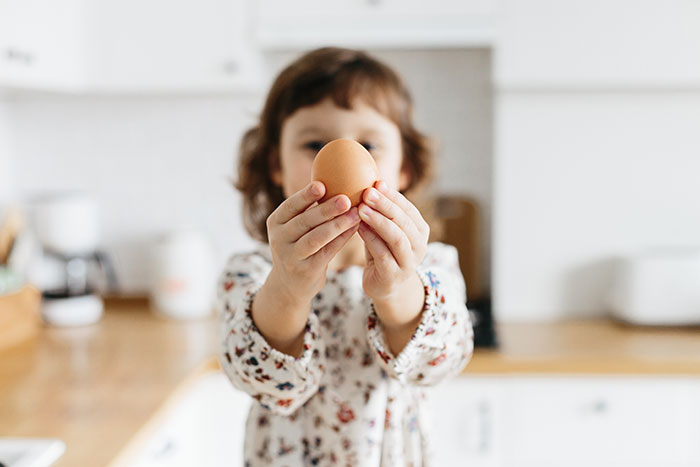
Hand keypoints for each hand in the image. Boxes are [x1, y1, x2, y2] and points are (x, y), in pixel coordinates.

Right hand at [266, 181, 359, 305]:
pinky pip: (327, 252)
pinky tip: (356, 228)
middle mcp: (279, 239)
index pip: (289, 206)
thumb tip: (334, 177)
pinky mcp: (306, 270)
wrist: (289, 284)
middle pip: (304, 221)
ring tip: (356, 213)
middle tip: (346, 198)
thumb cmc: (298, 246)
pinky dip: (342, 239)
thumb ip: (307, 209)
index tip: (321, 185)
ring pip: (316, 238)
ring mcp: (291, 256)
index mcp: (276, 222)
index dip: (304, 195)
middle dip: (326, 209)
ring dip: (338, 225)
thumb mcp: (293, 228)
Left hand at [357, 180, 429, 326]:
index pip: (409, 209)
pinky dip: (370, 238)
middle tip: (367, 192)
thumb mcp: (385, 230)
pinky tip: (358, 227)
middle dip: (385, 205)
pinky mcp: (394, 275)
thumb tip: (368, 181)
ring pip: (396, 237)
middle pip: (403, 221)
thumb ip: (382, 212)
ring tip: (361, 208)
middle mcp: (419, 246)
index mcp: (420, 230)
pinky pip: (382, 253)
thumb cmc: (383, 251)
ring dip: (378, 220)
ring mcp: (408, 262)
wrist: (386, 287)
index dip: (393, 195)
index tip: (377, 182)